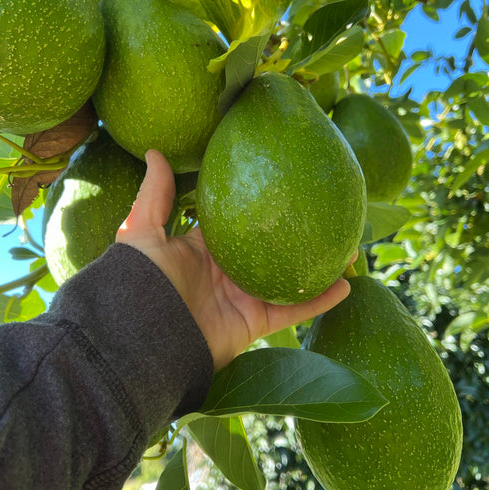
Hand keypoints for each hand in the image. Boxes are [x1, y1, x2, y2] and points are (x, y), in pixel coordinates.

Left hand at [116, 150, 351, 370]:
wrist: (141, 337)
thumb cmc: (139, 281)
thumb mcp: (142, 231)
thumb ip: (155, 196)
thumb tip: (155, 152)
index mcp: (203, 250)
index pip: (237, 222)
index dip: (261, 206)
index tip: (285, 187)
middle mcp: (227, 273)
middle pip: (271, 250)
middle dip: (297, 234)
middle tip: (325, 213)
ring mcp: (243, 298)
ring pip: (289, 279)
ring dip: (318, 265)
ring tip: (349, 247)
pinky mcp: (255, 323)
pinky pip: (293, 310)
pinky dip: (319, 300)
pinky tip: (346, 285)